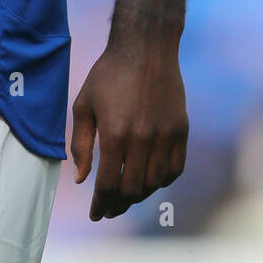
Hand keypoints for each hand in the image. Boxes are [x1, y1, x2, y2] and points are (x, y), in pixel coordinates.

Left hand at [70, 45, 187, 220]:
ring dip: (140, 194)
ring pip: (154, 183)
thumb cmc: (108, 74)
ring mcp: (165, 135)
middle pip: (132, 189)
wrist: (145, 48)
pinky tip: (150, 180)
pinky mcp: (181, 130)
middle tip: (109, 209)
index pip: (108, 184)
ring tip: (127, 195)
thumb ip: (82, 144)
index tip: (96, 214)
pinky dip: (162, 181)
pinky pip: (175, 169)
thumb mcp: (84, 105)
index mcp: (114, 134)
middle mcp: (142, 138)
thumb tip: (82, 180)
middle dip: (118, 205)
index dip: (101, 204)